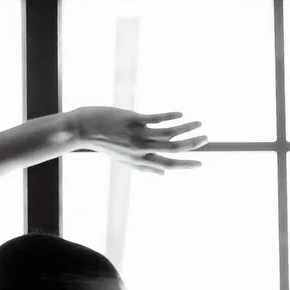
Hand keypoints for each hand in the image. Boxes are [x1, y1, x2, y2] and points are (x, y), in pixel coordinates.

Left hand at [70, 106, 207, 173]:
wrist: (83, 130)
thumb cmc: (104, 143)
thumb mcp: (124, 160)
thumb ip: (145, 167)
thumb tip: (163, 174)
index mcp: (139, 161)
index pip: (167, 165)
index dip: (185, 165)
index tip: (200, 163)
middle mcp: (140, 150)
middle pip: (172, 151)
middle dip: (191, 146)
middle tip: (206, 140)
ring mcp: (138, 135)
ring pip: (168, 134)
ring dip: (186, 128)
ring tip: (199, 124)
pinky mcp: (134, 120)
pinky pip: (157, 119)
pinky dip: (171, 116)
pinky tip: (181, 114)